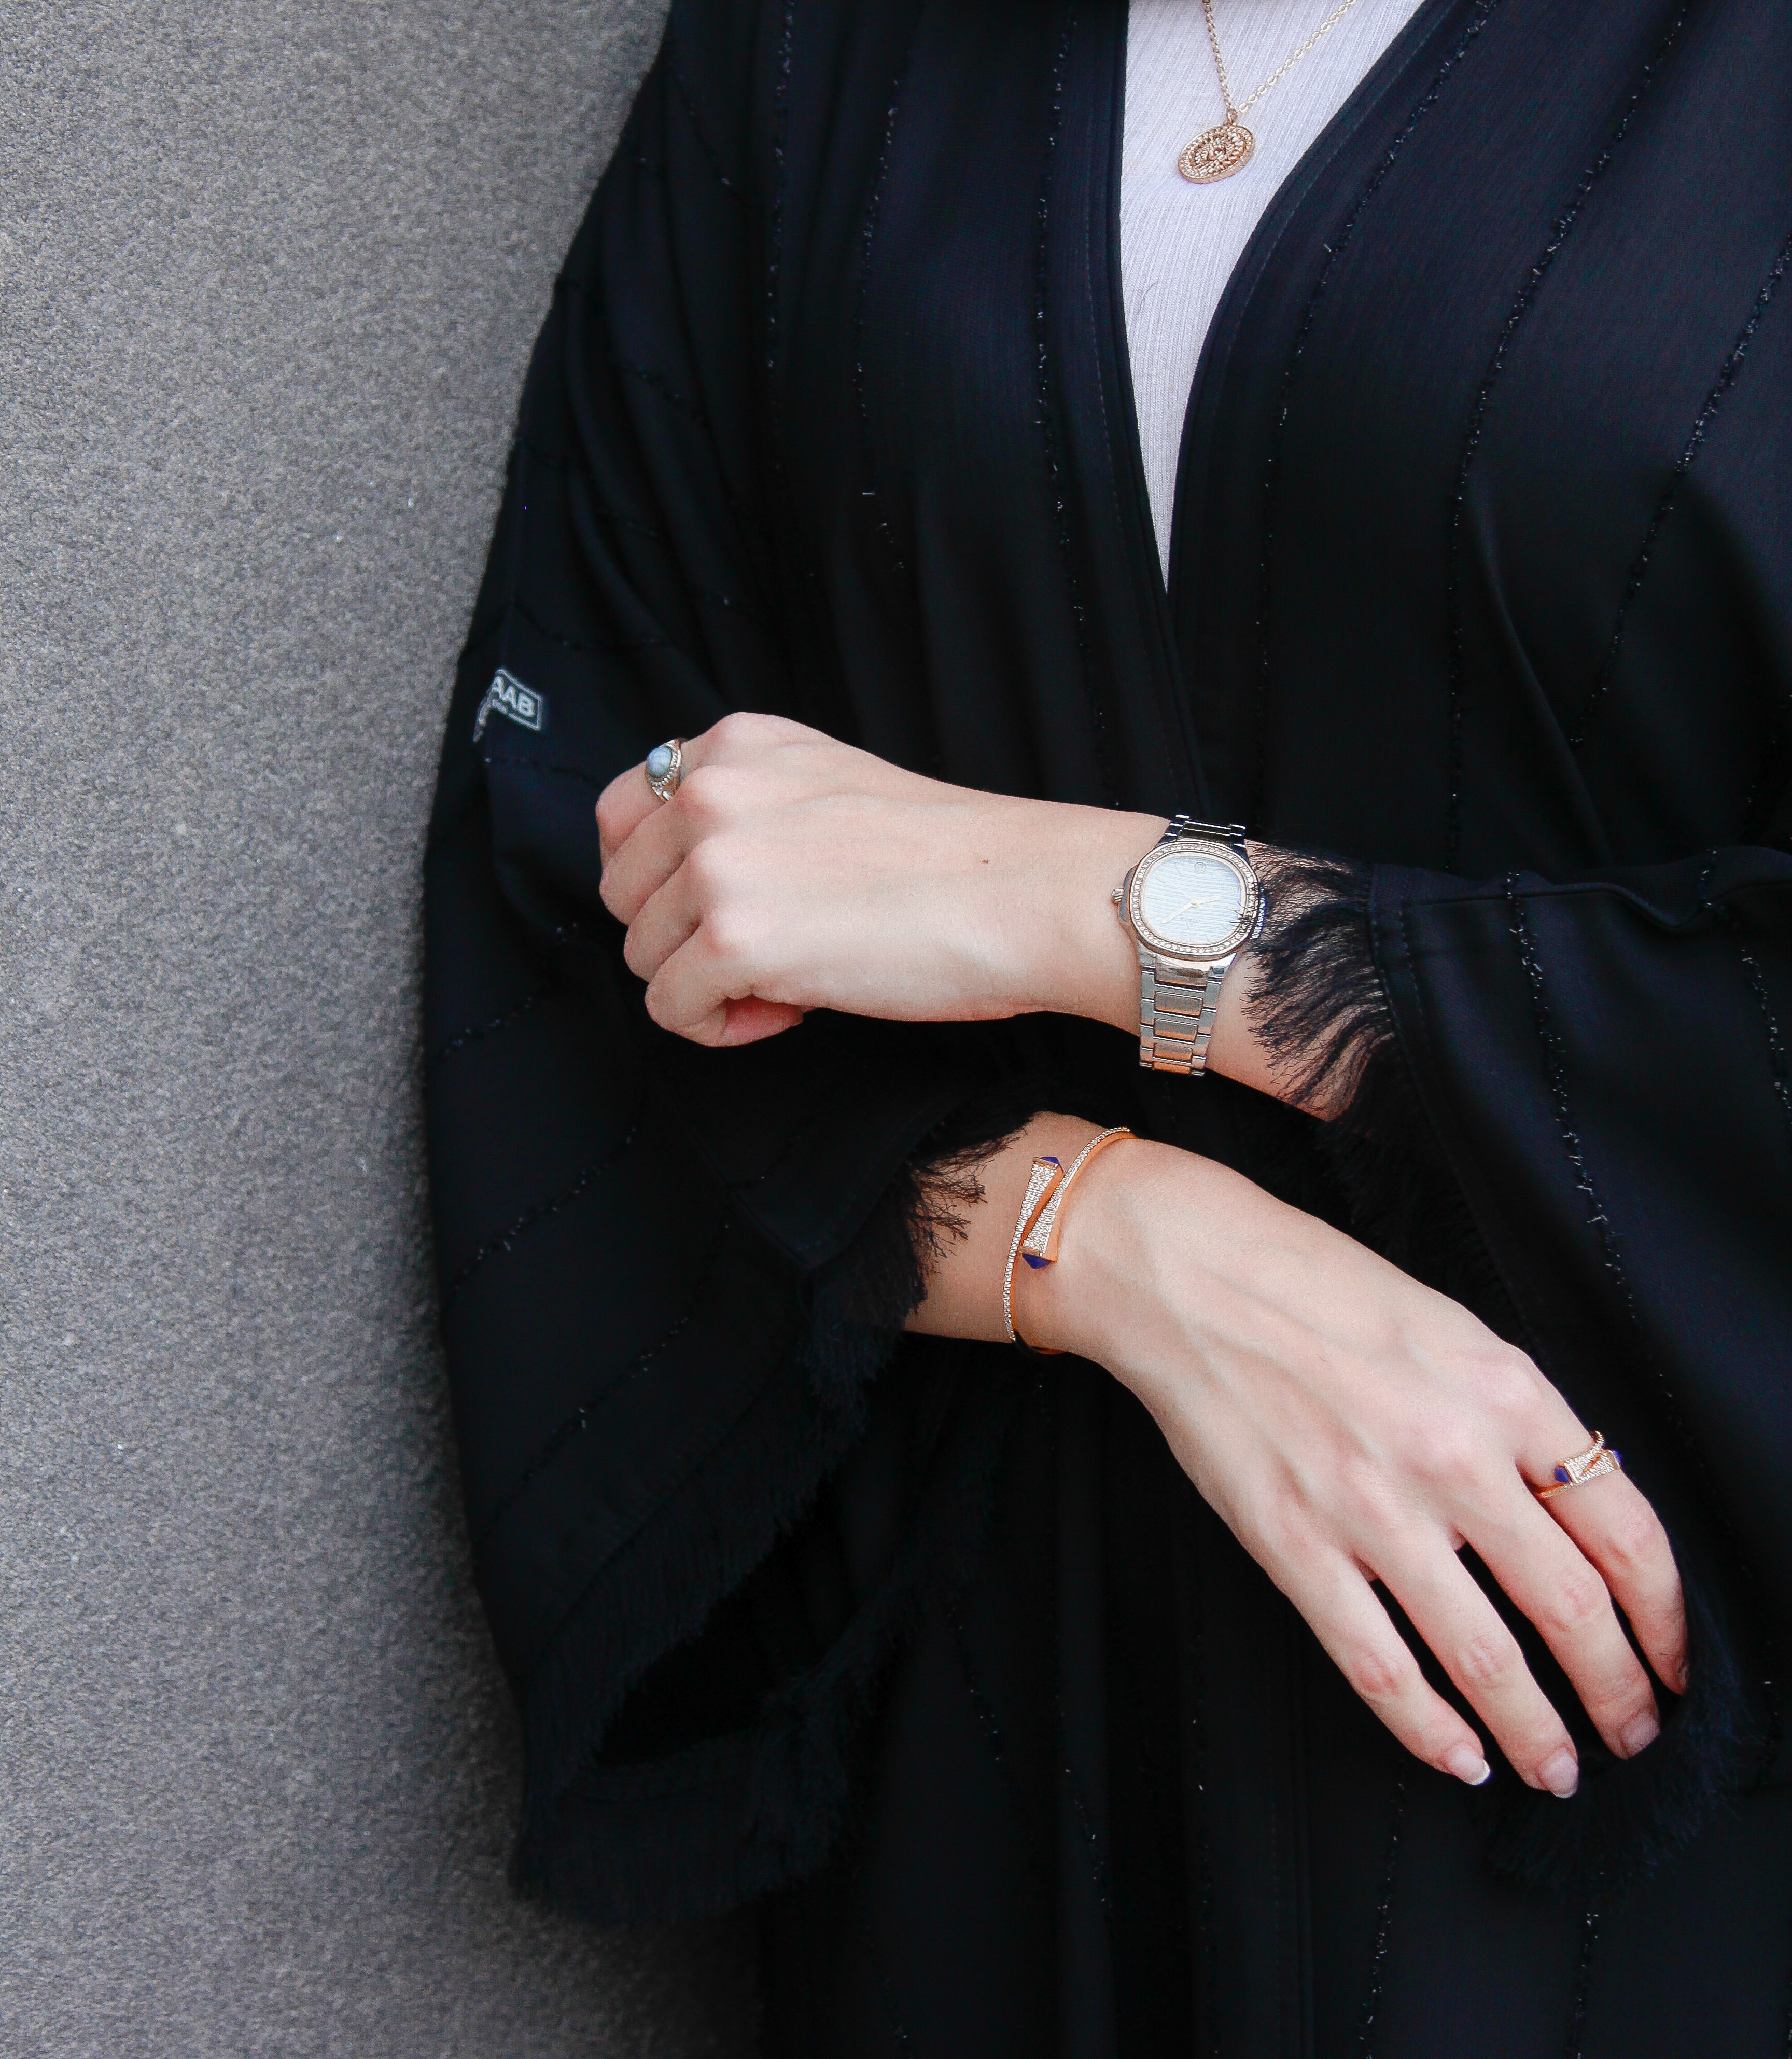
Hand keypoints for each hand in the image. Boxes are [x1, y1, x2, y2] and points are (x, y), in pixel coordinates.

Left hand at [596, 712, 1163, 1046]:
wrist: (1025, 894)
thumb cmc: (950, 857)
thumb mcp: (829, 781)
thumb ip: (751, 805)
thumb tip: (692, 874)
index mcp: (737, 746)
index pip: (621, 815)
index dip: (653, 879)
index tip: (707, 908)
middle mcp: (713, 792)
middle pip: (624, 895)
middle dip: (680, 938)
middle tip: (762, 954)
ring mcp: (719, 866)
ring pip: (643, 957)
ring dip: (705, 987)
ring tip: (790, 983)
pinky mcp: (735, 941)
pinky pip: (671, 1010)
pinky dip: (721, 1028)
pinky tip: (791, 1011)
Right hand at [1015, 1137, 1685, 1793]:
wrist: (1191, 1275)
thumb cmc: (1317, 1289)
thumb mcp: (1453, 1331)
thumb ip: (1517, 1420)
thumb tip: (1572, 1514)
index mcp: (1505, 1391)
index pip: (1626, 1531)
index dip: (1667, 1618)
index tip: (1672, 1658)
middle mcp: (1452, 1455)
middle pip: (1573, 1610)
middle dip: (1617, 1692)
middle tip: (1631, 1730)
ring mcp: (1371, 1508)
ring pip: (1487, 1660)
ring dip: (1537, 1733)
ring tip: (1556, 1765)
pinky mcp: (1296, 1546)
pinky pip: (1382, 1668)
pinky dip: (1431, 1731)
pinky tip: (1459, 1754)